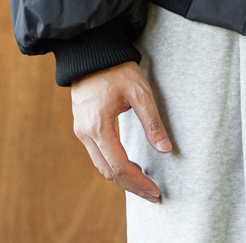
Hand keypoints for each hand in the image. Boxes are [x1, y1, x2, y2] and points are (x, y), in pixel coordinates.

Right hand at [71, 60, 171, 201]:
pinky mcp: (82, 127)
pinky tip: (128, 166)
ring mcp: (80, 131)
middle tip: (152, 193)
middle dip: (131, 185)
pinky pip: (97, 155)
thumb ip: (152, 122)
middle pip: (108, 172)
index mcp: (98, 125)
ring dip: (121, 178)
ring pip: (101, 166)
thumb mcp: (140, 92)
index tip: (155, 190)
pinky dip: (112, 165)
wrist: (92, 52)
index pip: (119, 165)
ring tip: (143, 184)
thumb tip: (165, 149)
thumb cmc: (117, 69)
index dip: (138, 181)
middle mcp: (85, 133)